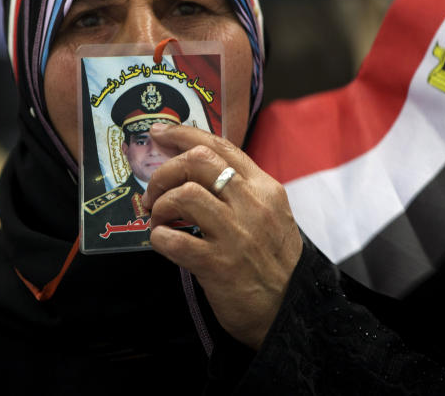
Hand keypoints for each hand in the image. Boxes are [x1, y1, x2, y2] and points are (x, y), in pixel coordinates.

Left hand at [141, 123, 302, 349]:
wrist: (291, 312)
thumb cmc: (275, 262)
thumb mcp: (270, 214)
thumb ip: (240, 189)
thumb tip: (195, 166)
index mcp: (264, 188)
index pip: (220, 146)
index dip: (183, 134)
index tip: (159, 132)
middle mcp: (252, 205)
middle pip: (197, 161)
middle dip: (164, 171)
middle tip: (153, 191)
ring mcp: (236, 235)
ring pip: (185, 194)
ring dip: (161, 204)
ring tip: (159, 219)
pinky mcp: (218, 265)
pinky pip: (175, 240)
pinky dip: (159, 237)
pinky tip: (162, 241)